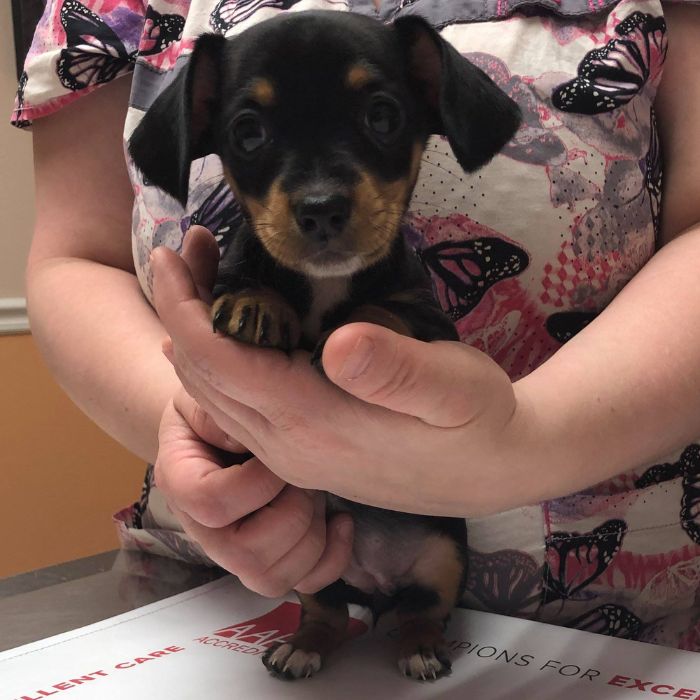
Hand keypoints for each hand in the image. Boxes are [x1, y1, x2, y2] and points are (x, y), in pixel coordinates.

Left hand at [153, 229, 537, 516]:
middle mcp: (290, 447)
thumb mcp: (455, 388)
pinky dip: (219, 366)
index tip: (168, 256)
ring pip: (215, 397)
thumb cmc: (481, 420)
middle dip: (181, 313)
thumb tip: (338, 343)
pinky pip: (238, 410)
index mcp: (316, 424)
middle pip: (205, 378)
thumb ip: (398, 370)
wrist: (497, 470)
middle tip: (185, 252)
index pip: (222, 363)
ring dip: (195, 338)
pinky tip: (228, 336)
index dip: (185, 308)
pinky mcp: (306, 454)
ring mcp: (294, 456)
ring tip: (199, 282)